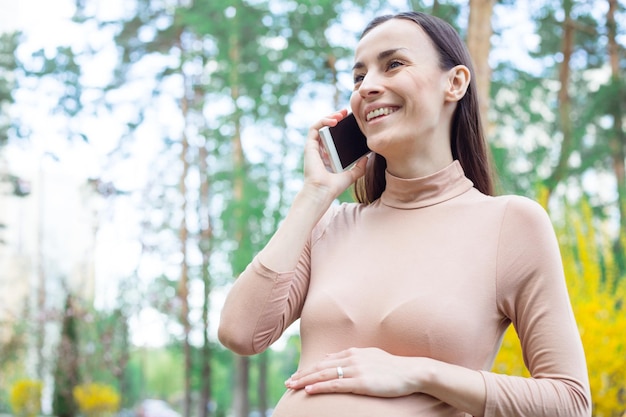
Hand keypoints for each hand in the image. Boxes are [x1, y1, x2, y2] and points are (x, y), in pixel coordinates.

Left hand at [285, 347, 422, 397]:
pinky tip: (308, 390)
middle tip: (287, 383)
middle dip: (302, 375)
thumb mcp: (369, 357)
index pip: (325, 362)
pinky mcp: (361, 382)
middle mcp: (352, 359)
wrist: (411, 372)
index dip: (309, 369)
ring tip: (292, 386)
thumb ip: (350, 357)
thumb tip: (330, 358)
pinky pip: (336, 385)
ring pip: (324, 376)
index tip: (296, 376)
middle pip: (320, 368)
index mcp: (353, 353)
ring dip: (305, 381)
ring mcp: (356, 370)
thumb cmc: (393, 368)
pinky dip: (320, 387)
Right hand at [302, 110, 367, 200]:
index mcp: (328, 156)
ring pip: (320, 126)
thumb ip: (359, 167)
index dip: (341, 127)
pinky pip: (314, 128)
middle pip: (327, 129)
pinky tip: (334, 120)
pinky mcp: (310, 146)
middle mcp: (320, 150)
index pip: (333, 137)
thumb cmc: (334, 186)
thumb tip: (367, 158)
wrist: (323, 191)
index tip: (352, 121)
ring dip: (330, 117)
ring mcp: (314, 148)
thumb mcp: (351, 175)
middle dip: (336, 118)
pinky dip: (323, 121)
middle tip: (347, 113)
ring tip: (341, 114)